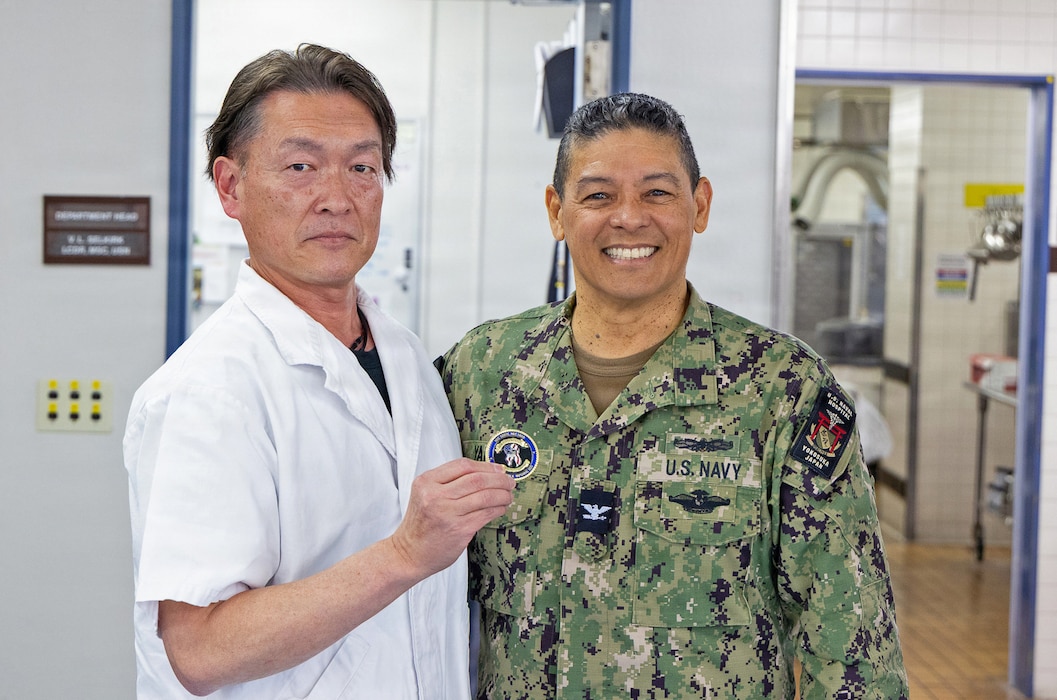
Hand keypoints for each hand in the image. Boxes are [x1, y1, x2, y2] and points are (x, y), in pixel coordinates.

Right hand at [388, 458, 514, 578]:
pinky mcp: (459, 530)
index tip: (498, 469)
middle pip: (477, 479)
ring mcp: (447, 513)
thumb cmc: (420, 525)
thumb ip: (448, 482)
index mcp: (426, 482)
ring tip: (508, 495)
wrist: (408, 554)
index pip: (462, 465)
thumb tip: (486, 473)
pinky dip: (498, 508)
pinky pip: (486, 513)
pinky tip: (501, 508)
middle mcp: (435, 496)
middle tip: (509, 482)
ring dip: (502, 494)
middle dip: (499, 479)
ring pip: (485, 496)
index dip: (485, 466)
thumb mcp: (424, 494)